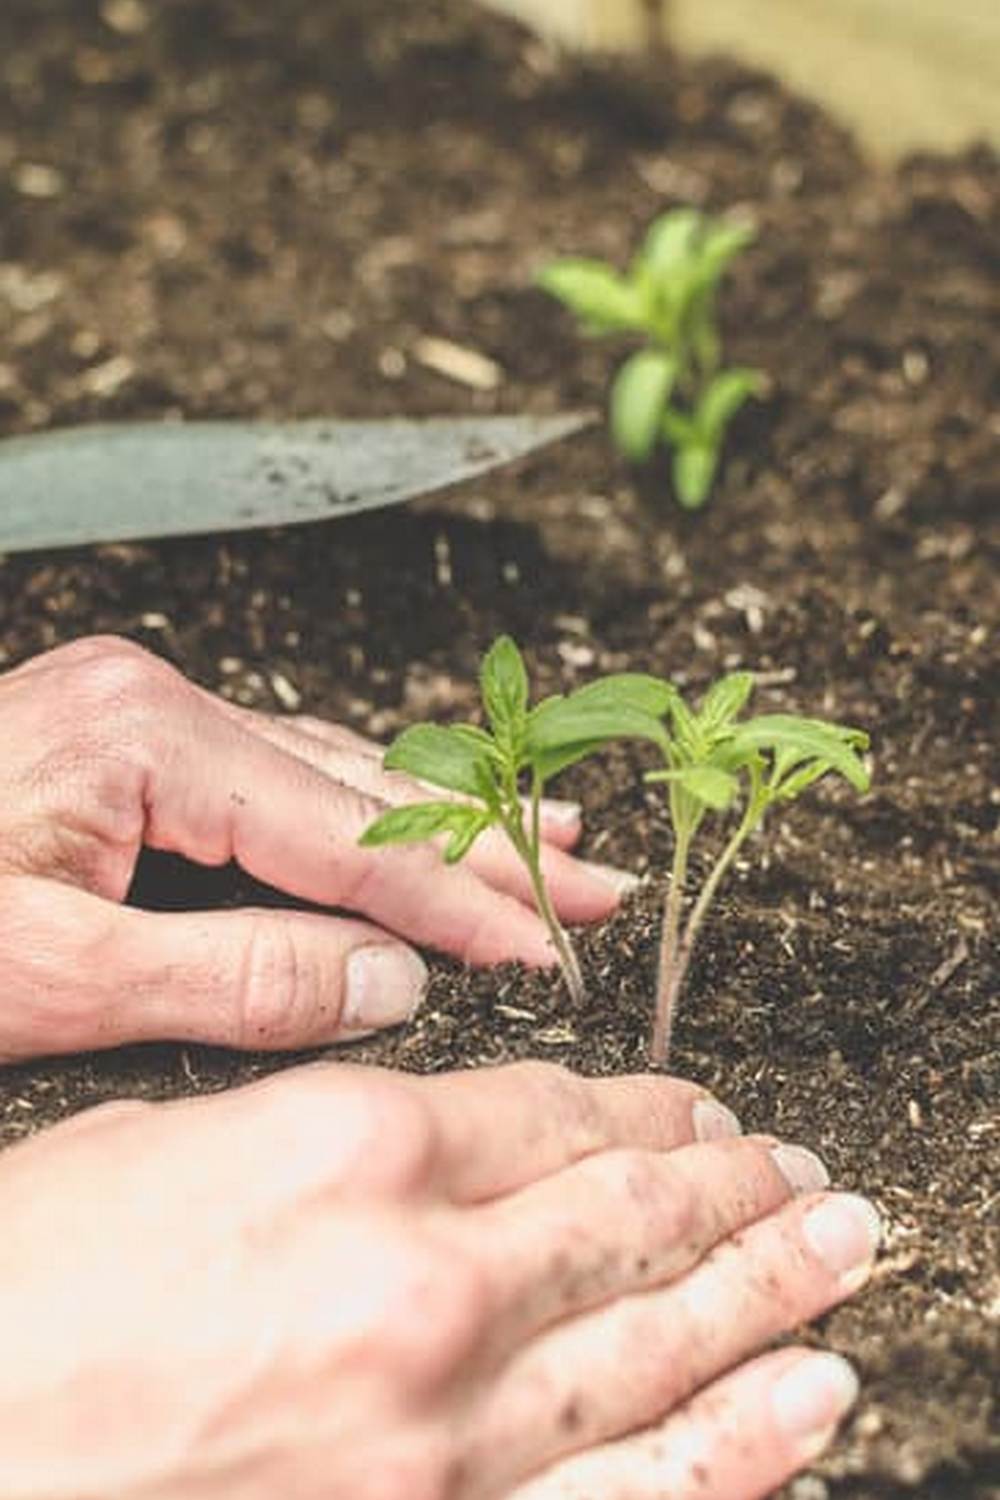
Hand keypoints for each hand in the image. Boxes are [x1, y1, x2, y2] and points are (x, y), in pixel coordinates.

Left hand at [0, 636, 630, 1060]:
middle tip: (594, 882)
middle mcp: (157, 703)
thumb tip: (387, 981)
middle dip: (486, 838)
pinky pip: (275, 777)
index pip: (348, 831)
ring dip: (441, 817)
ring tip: (542, 844)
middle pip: (362, 779)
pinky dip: (359, 815)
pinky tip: (410, 828)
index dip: (460, 898)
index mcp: (146, 736)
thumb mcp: (50, 975)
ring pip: (329, 770)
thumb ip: (233, 977)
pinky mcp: (127, 742)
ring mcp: (142, 714)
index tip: (548, 944)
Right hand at [0, 1061, 878, 1499]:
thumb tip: (437, 1126)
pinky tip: (811, 1398)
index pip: (558, 1107)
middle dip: (734, 1180)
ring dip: (771, 1282)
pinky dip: (739, 1443)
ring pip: (664, 1334)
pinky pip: (632, 1491)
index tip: (693, 1105)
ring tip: (840, 1242)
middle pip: (633, 1208)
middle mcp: (420, 1276)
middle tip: (796, 1166)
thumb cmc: (26, 1296)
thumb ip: (321, 1122)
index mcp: (348, 1146)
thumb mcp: (164, 1145)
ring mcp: (440, 1426)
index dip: (648, 1102)